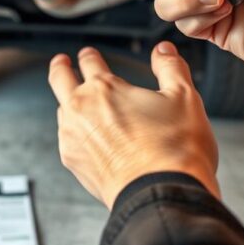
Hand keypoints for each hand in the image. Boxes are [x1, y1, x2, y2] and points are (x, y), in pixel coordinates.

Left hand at [48, 42, 219, 208]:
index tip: (88, 54)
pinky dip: (74, 133)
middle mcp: (81, 109)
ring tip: (75, 103)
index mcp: (105, 88)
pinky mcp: (73, 163)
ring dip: (67, 102)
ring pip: (62, 111)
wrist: (162, 194)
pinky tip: (86, 138)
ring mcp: (73, 137)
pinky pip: (67, 140)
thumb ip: (171, 67)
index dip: (89, 55)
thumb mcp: (184, 96)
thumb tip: (163, 50)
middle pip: (59, 79)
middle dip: (60, 68)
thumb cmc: (175, 148)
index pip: (89, 62)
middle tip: (62, 62)